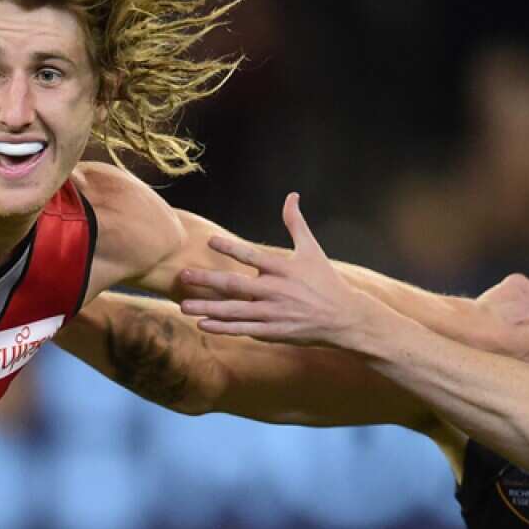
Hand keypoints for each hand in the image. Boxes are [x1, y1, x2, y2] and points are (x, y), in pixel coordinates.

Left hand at [180, 193, 370, 346]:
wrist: (344, 318)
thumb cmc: (326, 281)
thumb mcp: (312, 250)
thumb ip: (296, 224)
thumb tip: (291, 196)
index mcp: (283, 269)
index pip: (252, 255)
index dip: (231, 247)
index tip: (209, 240)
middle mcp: (275, 291)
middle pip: (235, 285)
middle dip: (207, 280)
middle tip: (183, 275)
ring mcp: (273, 314)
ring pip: (234, 311)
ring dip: (207, 308)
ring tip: (183, 306)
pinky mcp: (273, 332)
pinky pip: (243, 330)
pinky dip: (223, 328)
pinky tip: (203, 324)